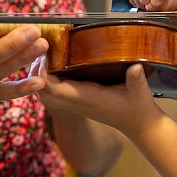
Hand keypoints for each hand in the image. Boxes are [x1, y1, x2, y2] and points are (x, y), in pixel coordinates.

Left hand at [29, 57, 162, 135]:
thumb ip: (136, 79)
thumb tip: (135, 67)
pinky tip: (55, 64)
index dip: (43, 72)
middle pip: (42, 92)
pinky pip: (54, 94)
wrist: (140, 126)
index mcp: (87, 99)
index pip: (54, 89)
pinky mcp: (78, 102)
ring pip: (45, 94)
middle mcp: (77, 103)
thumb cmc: (139, 107)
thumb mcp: (140, 91)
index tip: (46, 53)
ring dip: (39, 77)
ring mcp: (75, 104)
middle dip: (35, 72)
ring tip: (45, 55)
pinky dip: (48, 80)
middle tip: (40, 50)